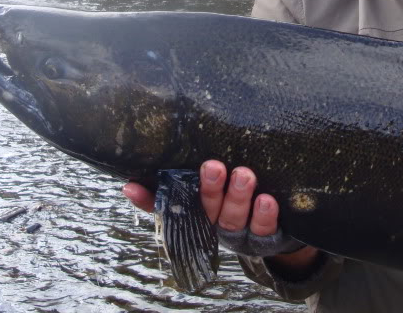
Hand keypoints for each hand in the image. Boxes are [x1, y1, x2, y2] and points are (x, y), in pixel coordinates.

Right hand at [123, 161, 319, 271]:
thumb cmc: (232, 198)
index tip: (132, 184)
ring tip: (244, 175)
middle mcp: (214, 224)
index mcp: (196, 212)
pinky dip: (264, 216)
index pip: (168, 205)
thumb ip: (174, 181)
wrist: (274, 229)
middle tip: (214, 166)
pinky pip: (264, 229)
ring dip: (238, 197)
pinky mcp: (266, 236)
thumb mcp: (206, 189)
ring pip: (233, 217)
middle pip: (206, 208)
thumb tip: (128, 181)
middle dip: (209, 188)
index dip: (148, 198)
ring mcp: (239, 232)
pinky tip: (266, 199)